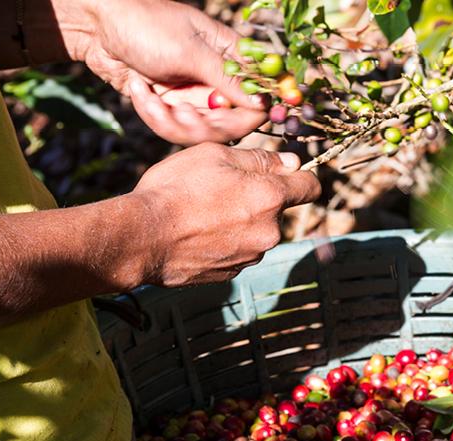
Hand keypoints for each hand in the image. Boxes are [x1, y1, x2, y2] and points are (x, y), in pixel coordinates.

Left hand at [76, 0, 267, 143]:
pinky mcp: (171, 106)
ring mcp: (193, 95)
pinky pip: (173, 128)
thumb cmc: (146, 26)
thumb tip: (265, 104)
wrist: (95, 27)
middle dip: (202, 123)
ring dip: (171, 120)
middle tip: (179, 112)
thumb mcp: (190, 52)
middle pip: (230, 123)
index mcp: (230, 57)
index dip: (251, 113)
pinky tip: (137, 89)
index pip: (258, 96)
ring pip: (200, 131)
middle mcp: (216, 80)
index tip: (229, 118)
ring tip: (150, 98)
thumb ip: (228, 79)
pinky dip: (153, 114)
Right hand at [132, 145, 319, 285]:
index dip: (300, 175)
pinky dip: (225, 240)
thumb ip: (259, 159)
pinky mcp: (231, 272)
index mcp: (270, 198)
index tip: (285, 171)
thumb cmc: (176, 189)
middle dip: (259, 197)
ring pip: (257, 230)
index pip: (311, 186)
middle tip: (222, 187)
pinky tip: (197, 232)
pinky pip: (238, 249)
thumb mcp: (215, 156)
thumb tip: (291, 162)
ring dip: (241, 220)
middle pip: (278, 209)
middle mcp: (269, 232)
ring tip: (203, 211)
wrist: (142, 238)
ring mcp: (251, 256)